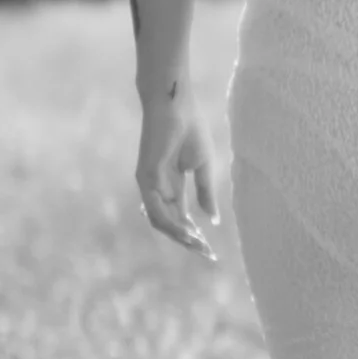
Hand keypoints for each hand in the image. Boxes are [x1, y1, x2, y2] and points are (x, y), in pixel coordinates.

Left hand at [136, 94, 219, 255]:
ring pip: (162, 221)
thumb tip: (212, 219)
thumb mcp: (203, 166)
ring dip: (180, 236)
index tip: (211, 250)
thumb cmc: (189, 128)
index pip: (181, 217)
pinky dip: (171, 223)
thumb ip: (205, 193)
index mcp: (173, 185)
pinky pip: (156, 209)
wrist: (175, 104)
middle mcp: (158, 188)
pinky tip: (188, 231)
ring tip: (199, 246)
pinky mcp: (145, 177)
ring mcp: (150, 184)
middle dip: (189, 241)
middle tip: (207, 255)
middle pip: (171, 224)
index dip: (195, 235)